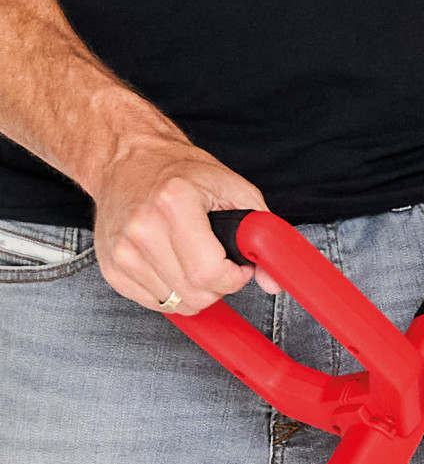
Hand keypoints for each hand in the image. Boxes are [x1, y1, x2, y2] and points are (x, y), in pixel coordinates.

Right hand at [93, 138, 277, 314]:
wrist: (126, 159)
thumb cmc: (180, 172)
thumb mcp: (233, 189)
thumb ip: (260, 235)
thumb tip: (272, 282)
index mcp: (173, 204)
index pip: (211, 273)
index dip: (235, 277)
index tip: (236, 264)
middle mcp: (142, 229)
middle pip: (196, 295)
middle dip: (217, 285)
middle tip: (215, 260)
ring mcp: (123, 252)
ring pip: (178, 304)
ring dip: (194, 290)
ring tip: (191, 259)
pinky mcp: (112, 269)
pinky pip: (157, 304)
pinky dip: (172, 292)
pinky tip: (171, 265)